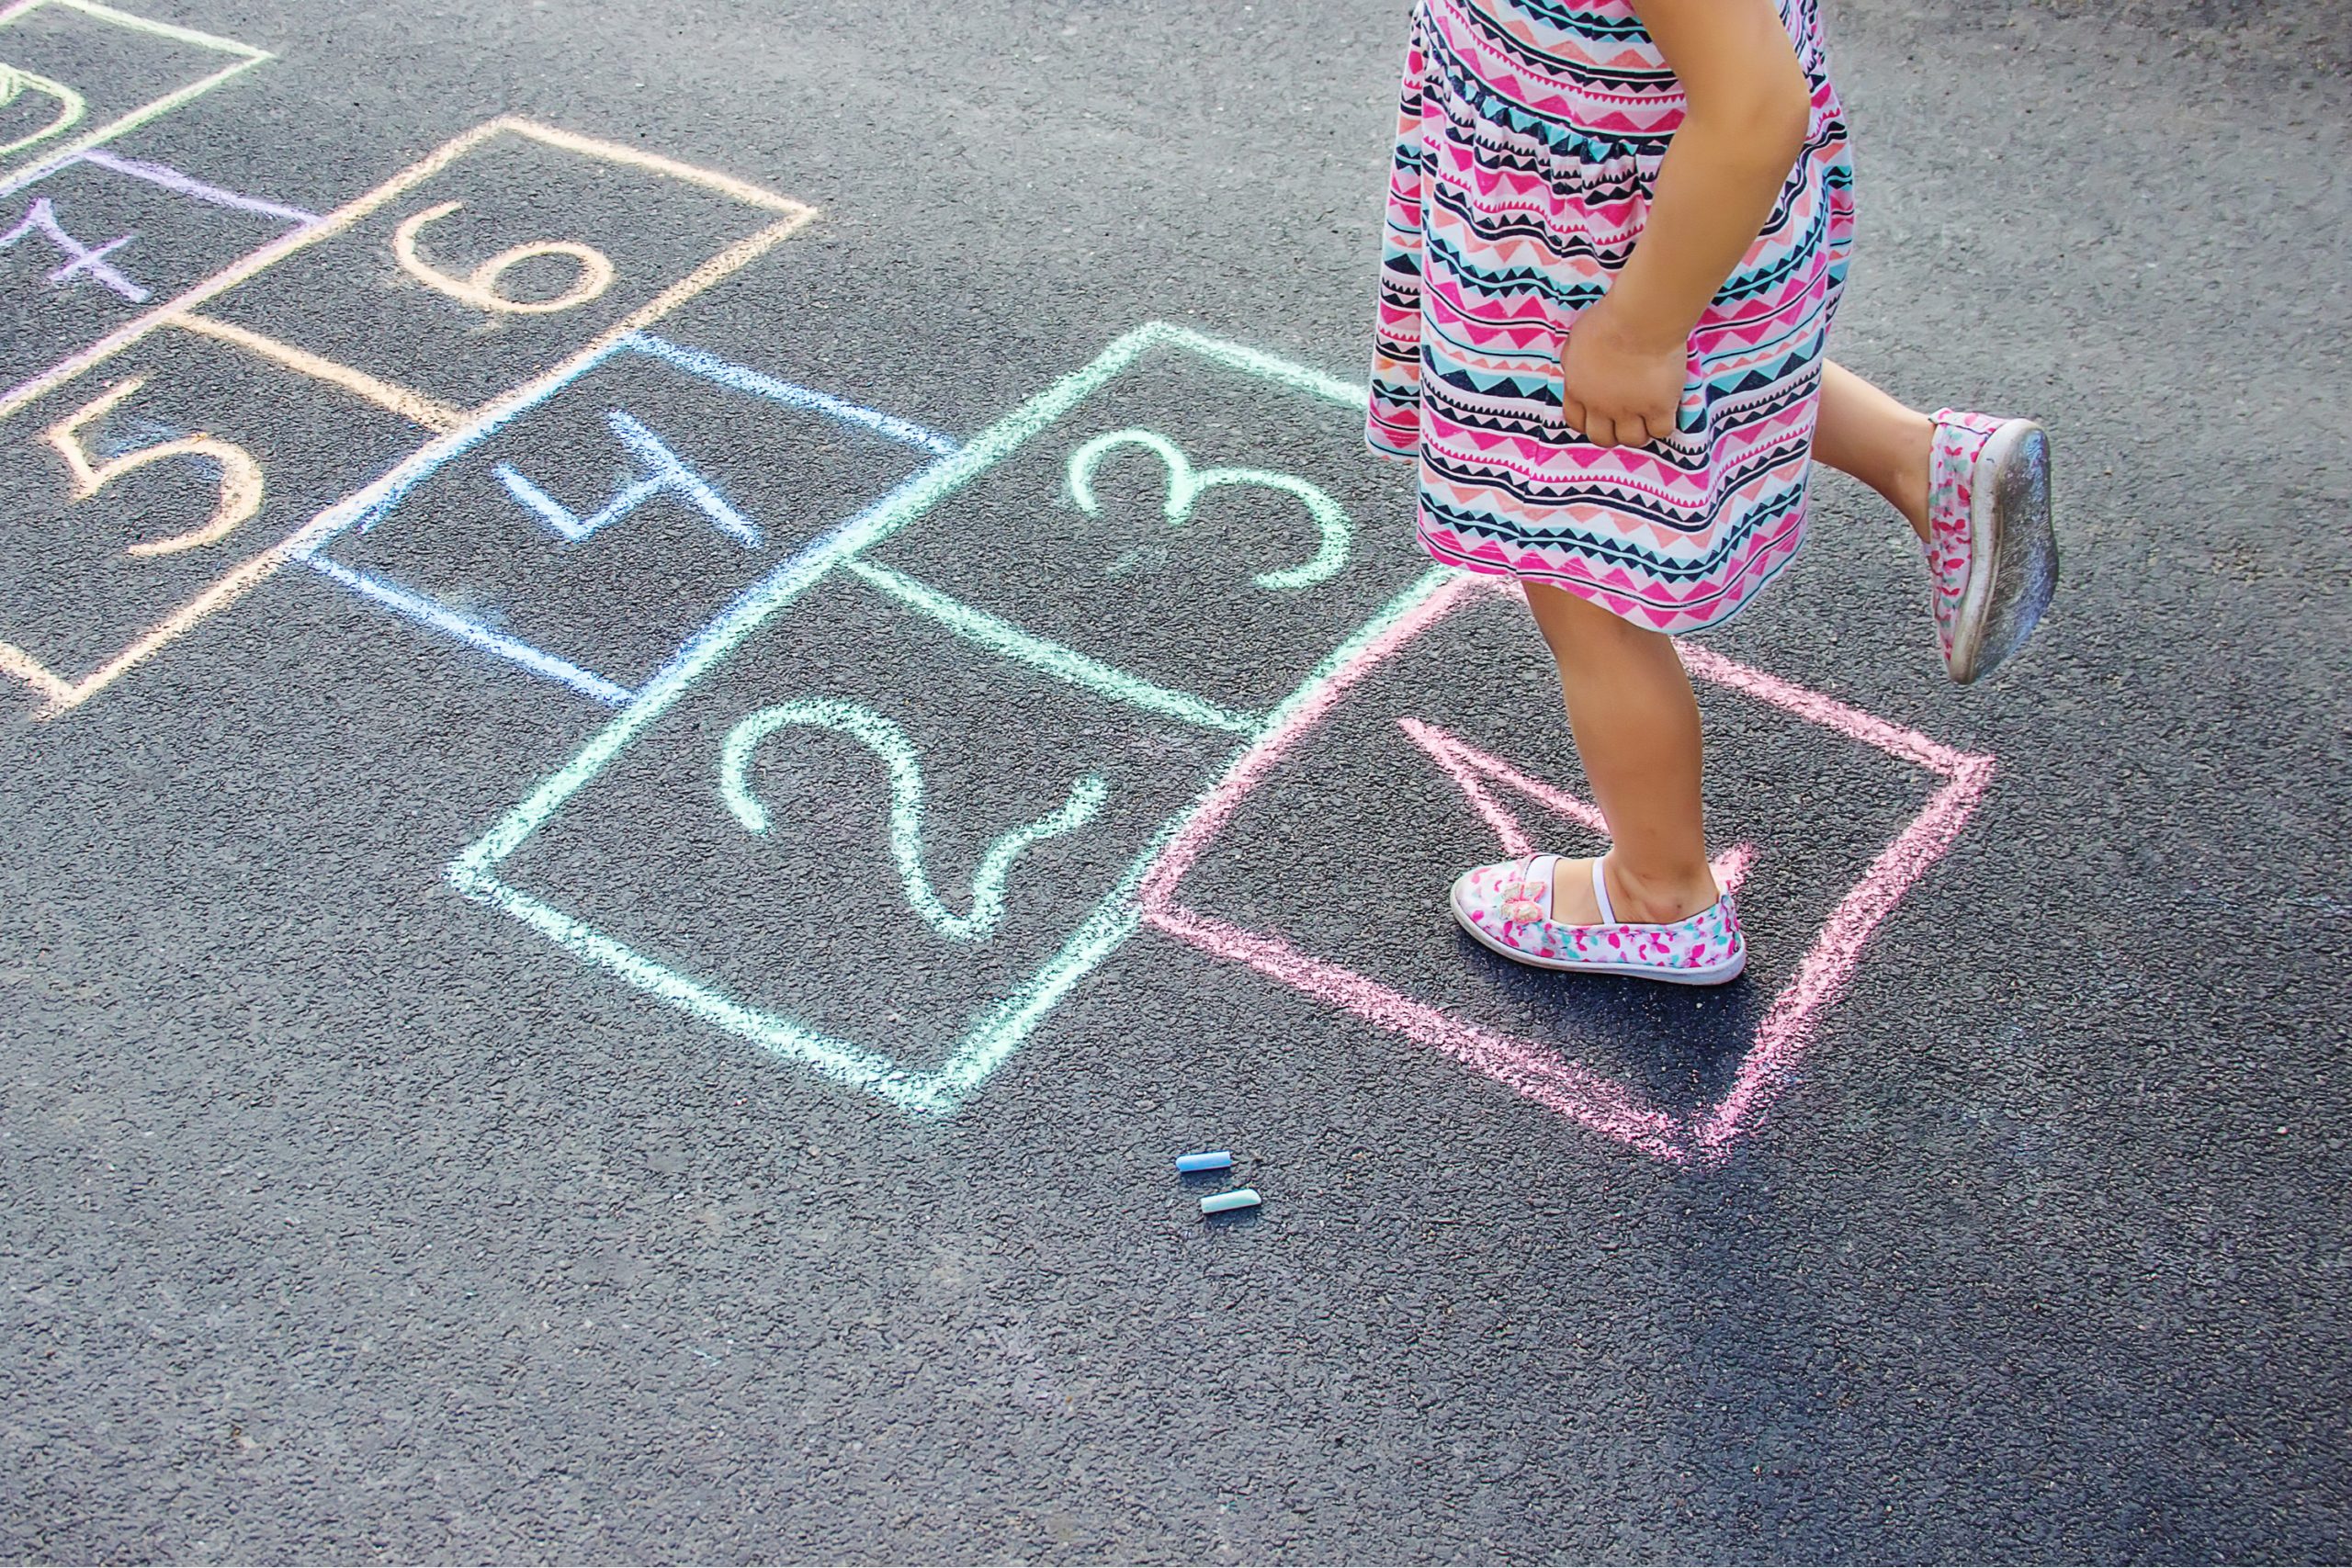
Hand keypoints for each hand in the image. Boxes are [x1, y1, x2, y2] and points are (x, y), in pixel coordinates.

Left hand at [1560, 294, 1688, 448]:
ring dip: (1640, 432)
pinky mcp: (1658, 407)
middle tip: (1626, 422)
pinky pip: (1662, 431)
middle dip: (1613, 433)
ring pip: (1633, 439)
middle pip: (1602, 438)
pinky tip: (1667, 410)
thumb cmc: (1609, 320)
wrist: (1640, 319)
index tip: (1601, 418)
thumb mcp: (1577, 339)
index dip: (1589, 424)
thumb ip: (1574, 360)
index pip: (1577, 422)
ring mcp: (1629, 409)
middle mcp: (1600, 405)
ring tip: (1648, 419)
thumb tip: (1575, 369)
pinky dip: (1664, 424)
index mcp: (1579, 389)